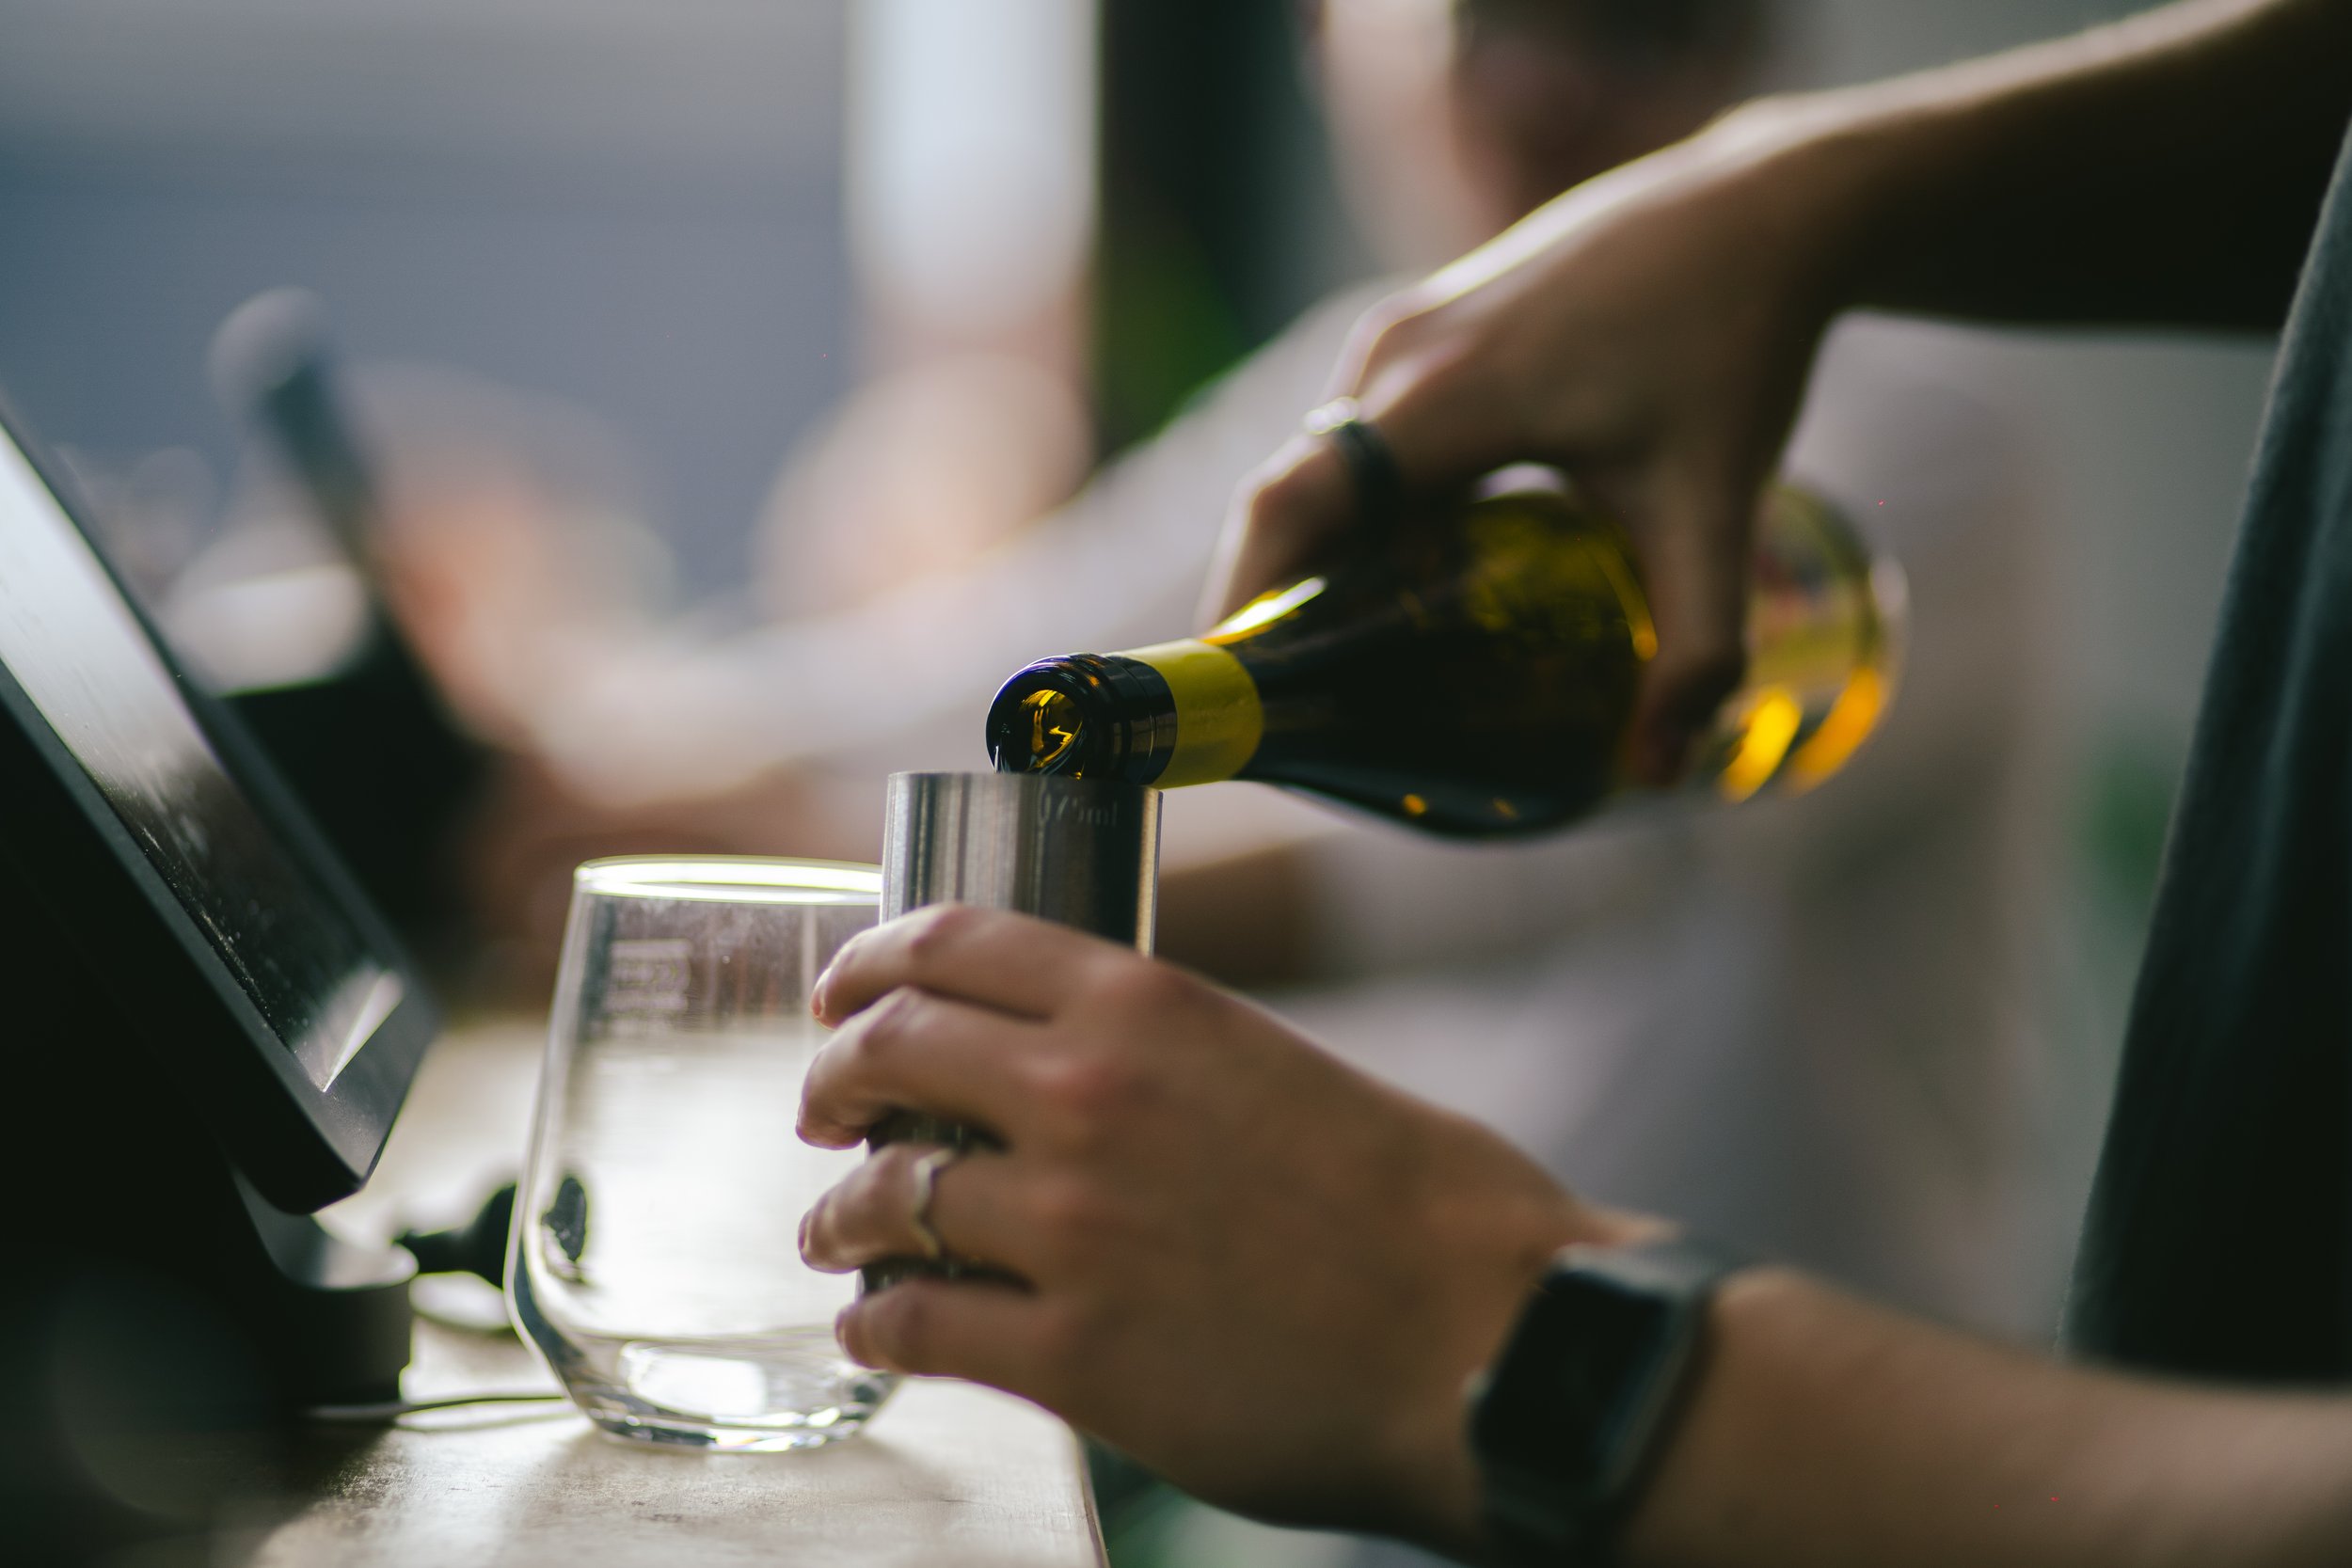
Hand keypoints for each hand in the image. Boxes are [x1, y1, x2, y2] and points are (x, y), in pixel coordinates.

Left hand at [797, 905, 1652, 1546]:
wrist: (1493, 1340)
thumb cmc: (1425, 1208)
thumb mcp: (1283, 1068)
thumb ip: (1173, 1060)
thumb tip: (1098, 1082)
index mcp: (1148, 1003)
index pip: (951, 940)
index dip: (870, 964)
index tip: (841, 994)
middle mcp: (1087, 1092)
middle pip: (888, 1052)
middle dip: (833, 1081)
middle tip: (823, 1111)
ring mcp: (1068, 1225)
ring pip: (884, 1198)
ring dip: (843, 1215)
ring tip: (838, 1233)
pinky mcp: (1071, 1353)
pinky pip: (918, 1326)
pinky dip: (878, 1324)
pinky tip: (881, 1329)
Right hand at [1208, 102, 1853, 781]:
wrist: (1758, 212)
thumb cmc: (1732, 347)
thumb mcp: (1717, 507)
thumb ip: (1699, 645)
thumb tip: (1659, 770)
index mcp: (1445, 396)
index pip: (1292, 506)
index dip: (1244, 598)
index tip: (1234, 691)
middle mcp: (1400, 355)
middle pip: (1296, 498)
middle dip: (1280, 603)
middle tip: (1297, 711)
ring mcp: (1408, 332)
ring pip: (1331, 466)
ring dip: (1326, 558)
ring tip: (1348, 662)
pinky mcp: (1429, 327)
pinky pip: (1364, 436)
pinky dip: (1367, 512)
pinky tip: (1415, 579)